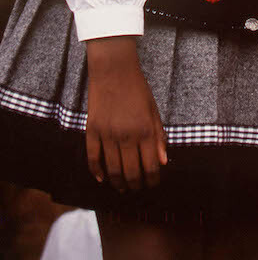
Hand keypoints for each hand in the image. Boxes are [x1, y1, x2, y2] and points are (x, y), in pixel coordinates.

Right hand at [85, 36, 167, 190]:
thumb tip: (162, 162)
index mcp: (145, 130)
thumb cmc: (137, 89)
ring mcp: (107, 134)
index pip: (150, 166)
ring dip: (117, 183)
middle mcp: (127, 135)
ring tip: (121, 188)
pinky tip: (101, 179)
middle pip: (130, 172)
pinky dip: (96, 171)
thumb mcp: (153, 110)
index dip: (152, 180)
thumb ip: (158, 136)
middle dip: (135, 186)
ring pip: (111, 169)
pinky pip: (92, 158)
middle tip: (136, 190)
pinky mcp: (92, 130)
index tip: (152, 185)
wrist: (114, 70)